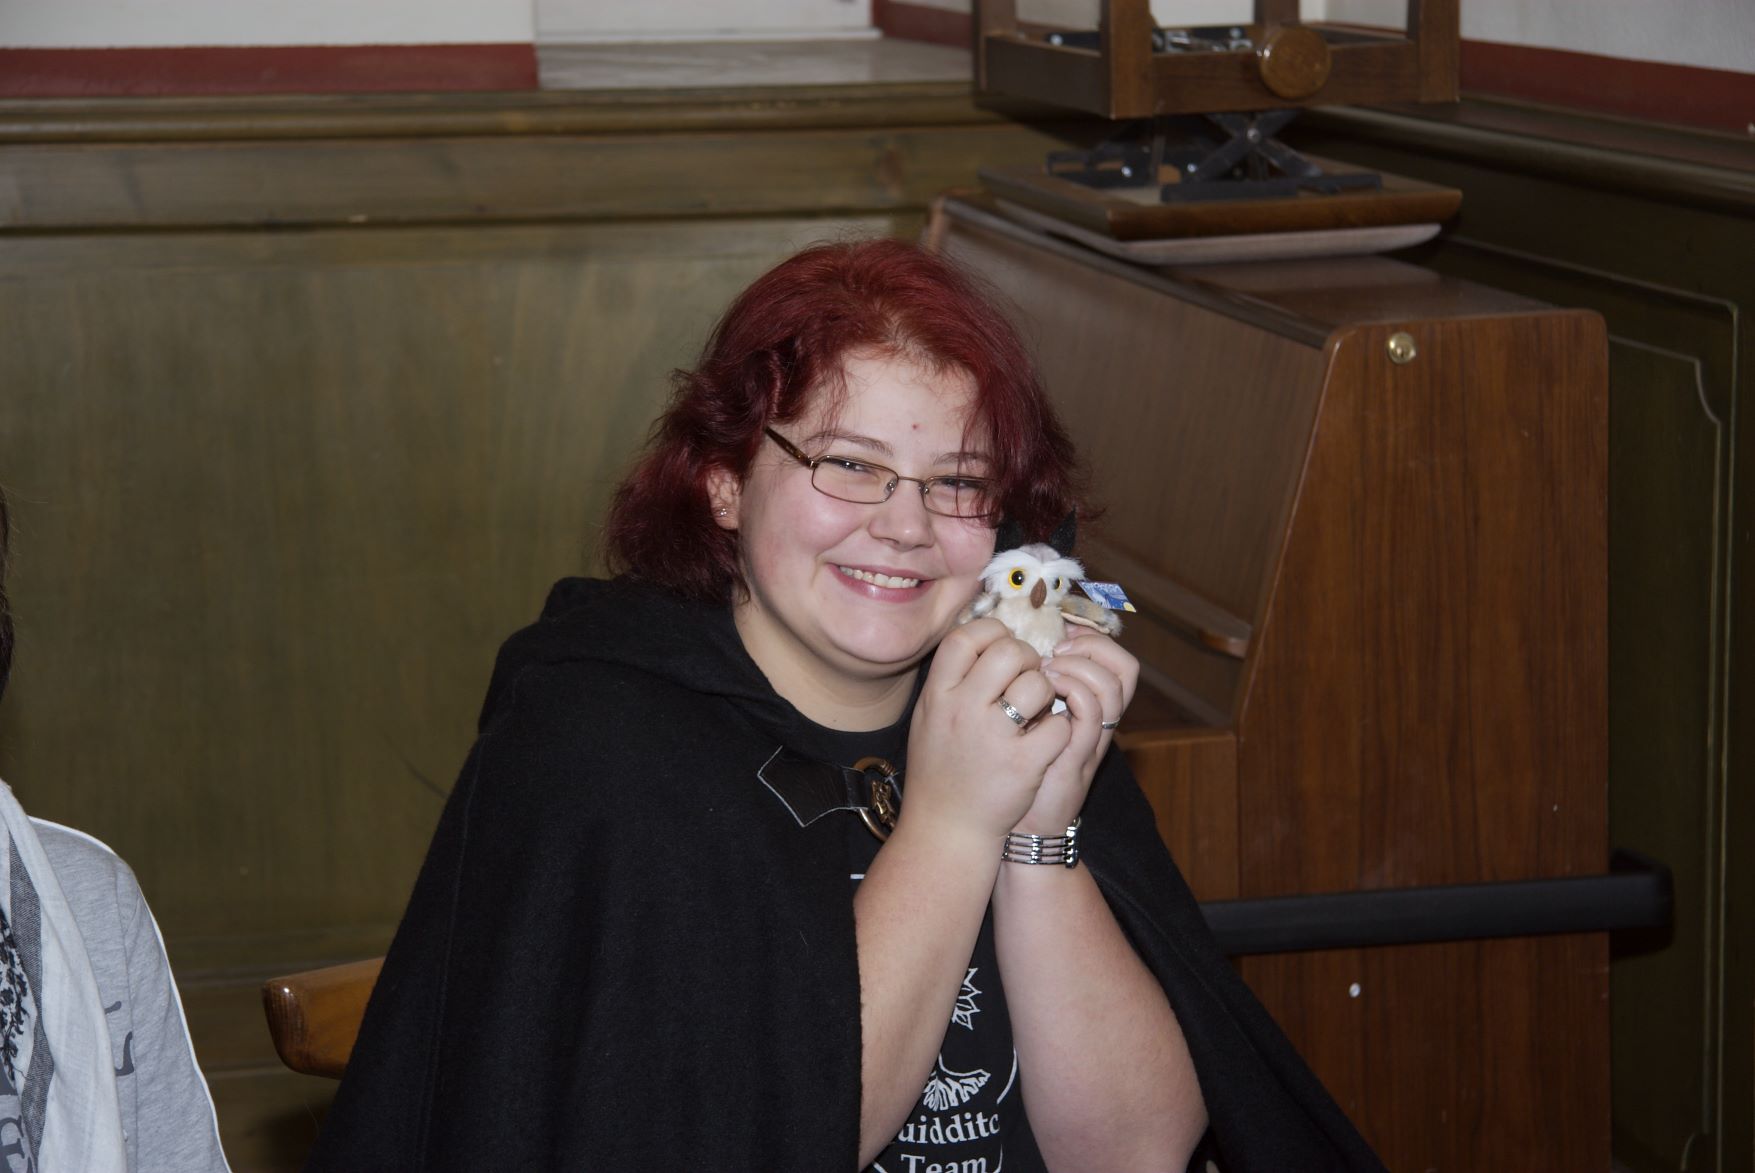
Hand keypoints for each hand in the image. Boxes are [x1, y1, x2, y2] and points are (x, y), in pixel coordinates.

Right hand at [902, 618, 1074, 841]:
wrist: (946, 828)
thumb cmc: (940, 771)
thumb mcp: (929, 718)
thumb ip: (951, 681)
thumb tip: (983, 641)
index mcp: (937, 695)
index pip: (964, 638)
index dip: (990, 633)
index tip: (1001, 647)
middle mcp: (962, 710)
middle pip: (1007, 652)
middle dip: (1027, 659)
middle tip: (1028, 677)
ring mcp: (993, 737)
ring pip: (1038, 685)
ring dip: (1047, 692)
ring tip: (1039, 710)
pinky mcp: (1024, 764)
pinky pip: (1059, 726)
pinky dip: (1059, 729)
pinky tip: (1047, 739)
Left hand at [1010, 631, 1138, 834]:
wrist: (1017, 824)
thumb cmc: (1012, 768)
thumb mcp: (1024, 720)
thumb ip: (1028, 687)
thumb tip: (1012, 642)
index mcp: (1088, 708)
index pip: (1114, 658)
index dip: (1093, 636)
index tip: (1060, 628)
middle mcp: (1099, 720)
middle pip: (1124, 666)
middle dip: (1090, 645)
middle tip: (1055, 648)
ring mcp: (1092, 738)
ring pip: (1112, 685)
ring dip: (1078, 666)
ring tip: (1046, 668)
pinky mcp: (1078, 755)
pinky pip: (1092, 712)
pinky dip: (1071, 690)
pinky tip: (1043, 687)